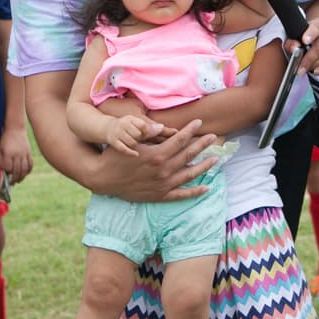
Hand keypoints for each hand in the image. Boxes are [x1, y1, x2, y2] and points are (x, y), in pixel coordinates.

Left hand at [0, 126, 33, 184]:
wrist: (15, 128)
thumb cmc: (5, 139)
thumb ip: (1, 160)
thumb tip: (4, 171)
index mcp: (8, 153)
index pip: (8, 168)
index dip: (6, 172)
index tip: (5, 174)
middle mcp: (17, 154)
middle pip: (17, 171)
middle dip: (14, 179)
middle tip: (12, 183)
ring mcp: (24, 154)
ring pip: (24, 170)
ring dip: (21, 177)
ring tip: (18, 181)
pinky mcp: (29, 153)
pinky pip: (30, 164)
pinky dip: (28, 171)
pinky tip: (25, 173)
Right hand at [93, 118, 216, 201]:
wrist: (102, 178)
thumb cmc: (115, 156)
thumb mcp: (130, 141)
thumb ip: (148, 135)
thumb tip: (162, 128)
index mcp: (157, 155)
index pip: (179, 140)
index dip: (190, 130)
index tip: (200, 122)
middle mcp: (163, 170)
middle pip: (188, 155)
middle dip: (202, 144)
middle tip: (214, 136)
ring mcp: (163, 185)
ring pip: (189, 174)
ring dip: (204, 166)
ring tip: (215, 159)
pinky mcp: (160, 195)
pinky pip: (181, 195)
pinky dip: (195, 192)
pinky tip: (206, 188)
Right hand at [106, 115, 159, 156]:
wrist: (108, 129)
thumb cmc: (128, 127)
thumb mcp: (137, 124)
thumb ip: (150, 128)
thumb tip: (162, 128)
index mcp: (130, 118)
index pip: (143, 125)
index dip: (147, 132)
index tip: (147, 135)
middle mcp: (123, 124)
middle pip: (138, 135)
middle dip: (141, 139)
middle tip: (140, 140)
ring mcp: (118, 133)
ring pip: (132, 142)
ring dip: (136, 145)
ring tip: (136, 144)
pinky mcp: (114, 142)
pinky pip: (124, 149)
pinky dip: (131, 152)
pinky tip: (136, 154)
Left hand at [296, 16, 318, 75]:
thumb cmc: (307, 38)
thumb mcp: (297, 36)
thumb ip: (292, 42)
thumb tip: (293, 49)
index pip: (317, 27)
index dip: (311, 34)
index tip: (304, 41)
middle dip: (309, 59)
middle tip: (300, 67)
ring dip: (317, 66)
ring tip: (306, 69)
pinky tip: (317, 71)